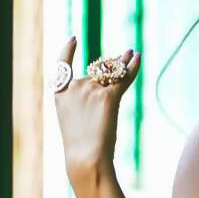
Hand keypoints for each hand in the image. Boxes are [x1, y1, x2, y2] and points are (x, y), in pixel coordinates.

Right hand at [52, 35, 141, 197]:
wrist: (86, 159)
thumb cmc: (80, 147)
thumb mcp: (74, 122)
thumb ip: (82, 104)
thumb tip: (101, 92)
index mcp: (61, 94)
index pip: (62, 66)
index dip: (67, 50)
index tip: (73, 39)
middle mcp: (75, 88)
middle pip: (95, 70)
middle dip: (109, 63)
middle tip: (122, 55)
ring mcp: (91, 90)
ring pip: (111, 72)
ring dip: (122, 61)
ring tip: (131, 53)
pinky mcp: (109, 97)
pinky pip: (123, 78)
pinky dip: (132, 67)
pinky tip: (137, 57)